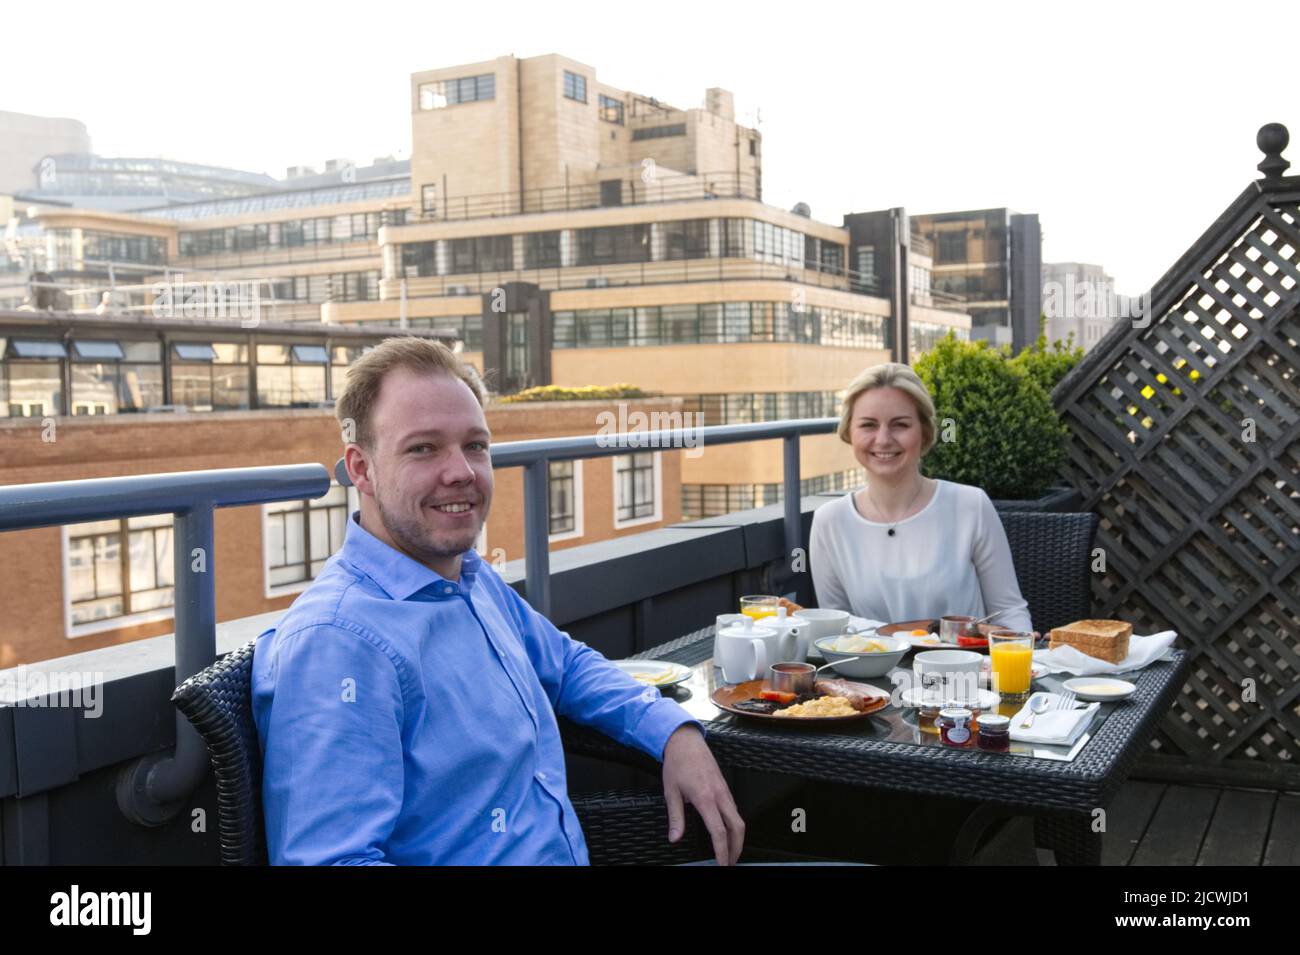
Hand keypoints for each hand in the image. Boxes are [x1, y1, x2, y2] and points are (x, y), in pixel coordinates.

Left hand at [661, 724, 744, 865]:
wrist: (685, 740)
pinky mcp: (725, 787)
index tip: (721, 864)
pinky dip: (735, 825)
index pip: (719, 832)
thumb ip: (675, 818)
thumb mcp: (670, 792)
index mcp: (706, 798)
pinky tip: (727, 831)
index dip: (722, 851)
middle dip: (736, 848)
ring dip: (737, 837)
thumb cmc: (678, 762)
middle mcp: (720, 795)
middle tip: (729, 862)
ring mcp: (725, 790)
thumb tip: (675, 837)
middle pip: (738, 828)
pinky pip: (735, 809)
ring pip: (739, 819)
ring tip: (729, 851)